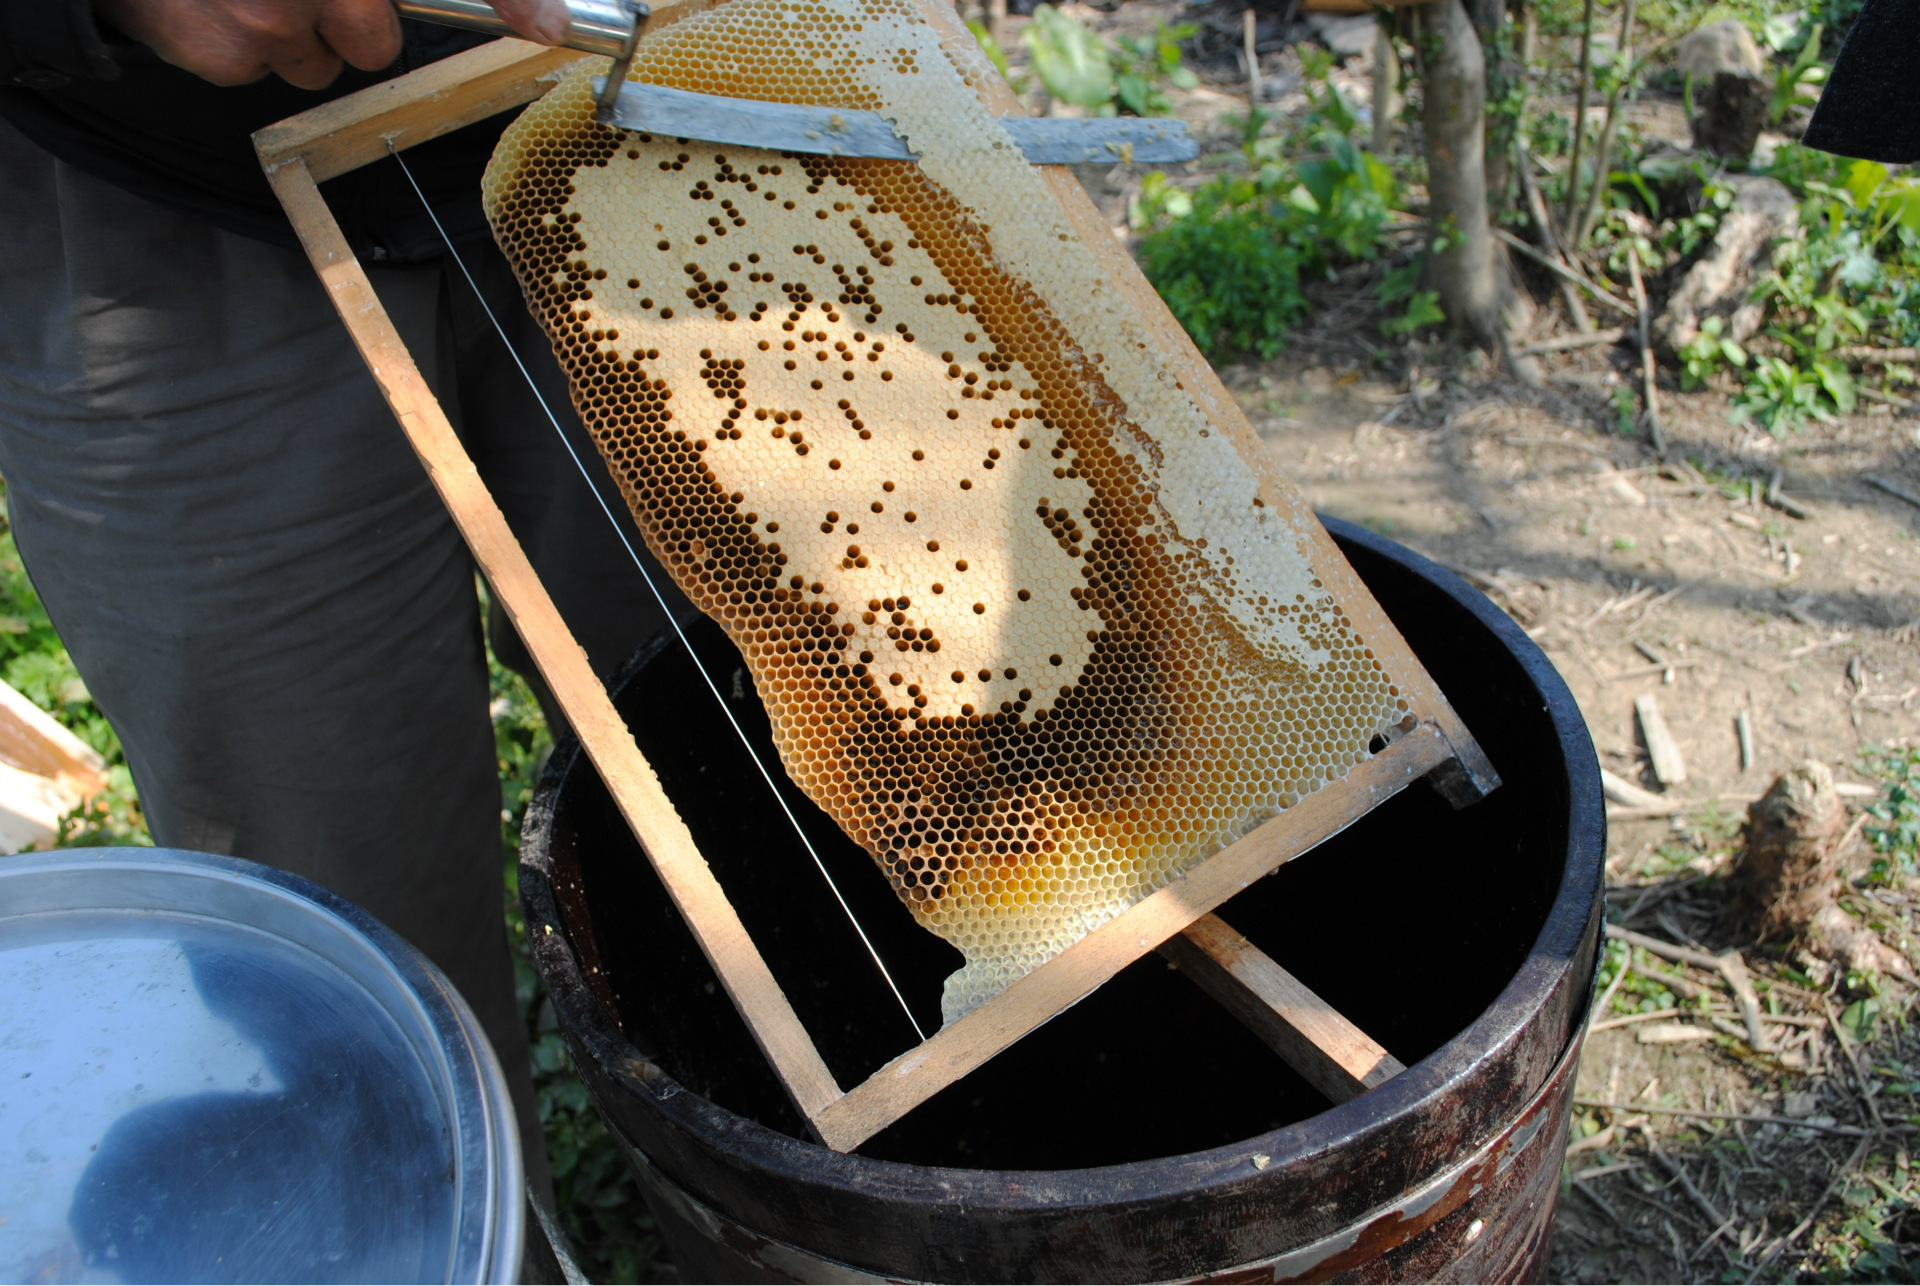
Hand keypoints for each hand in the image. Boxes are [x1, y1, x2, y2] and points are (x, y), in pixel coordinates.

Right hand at [93, 0, 570, 90]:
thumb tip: (538, 15)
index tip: (552, 27)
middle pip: (374, 37)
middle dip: (344, 15)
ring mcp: (266, 13)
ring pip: (320, 58)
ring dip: (292, 28)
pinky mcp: (222, 49)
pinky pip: (261, 71)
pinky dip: (238, 44)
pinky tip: (208, 0)